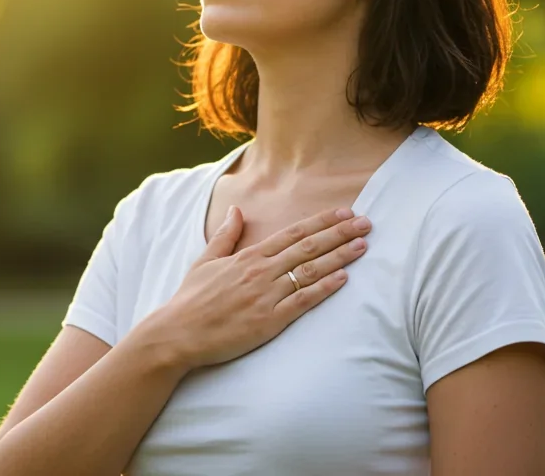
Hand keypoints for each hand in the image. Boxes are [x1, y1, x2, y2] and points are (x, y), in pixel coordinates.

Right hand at [153, 205, 371, 370]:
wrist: (177, 334)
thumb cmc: (190, 300)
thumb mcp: (205, 260)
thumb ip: (225, 235)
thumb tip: (237, 210)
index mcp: (248, 256)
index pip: (293, 233)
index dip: (321, 221)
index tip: (344, 211)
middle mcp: (261, 271)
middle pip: (309, 247)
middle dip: (340, 233)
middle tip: (366, 223)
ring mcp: (266, 295)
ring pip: (310, 271)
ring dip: (340, 257)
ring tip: (363, 246)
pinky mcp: (269, 321)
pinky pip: (302, 301)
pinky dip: (324, 288)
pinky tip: (344, 279)